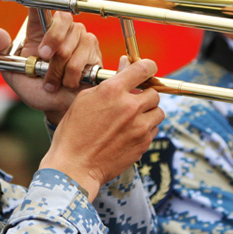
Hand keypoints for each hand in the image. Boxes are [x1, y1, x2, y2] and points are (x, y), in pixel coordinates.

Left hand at [0, 0, 101, 123]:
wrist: (57, 107)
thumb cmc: (36, 88)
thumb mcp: (13, 72)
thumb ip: (1, 54)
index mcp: (39, 29)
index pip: (40, 4)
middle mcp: (62, 29)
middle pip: (62, 20)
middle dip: (52, 41)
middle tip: (44, 59)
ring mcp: (80, 38)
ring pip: (71, 45)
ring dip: (58, 69)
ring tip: (54, 81)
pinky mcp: (93, 51)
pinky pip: (83, 57)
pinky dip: (71, 75)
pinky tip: (69, 82)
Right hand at [40, 57, 163, 200]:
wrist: (75, 167)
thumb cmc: (74, 132)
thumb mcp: (85, 100)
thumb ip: (109, 83)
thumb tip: (125, 66)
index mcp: (113, 91)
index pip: (143, 68)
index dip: (148, 67)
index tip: (147, 70)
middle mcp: (130, 106)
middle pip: (154, 93)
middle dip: (145, 96)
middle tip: (133, 102)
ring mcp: (139, 126)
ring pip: (158, 112)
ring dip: (148, 113)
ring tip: (132, 120)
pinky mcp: (143, 143)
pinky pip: (154, 130)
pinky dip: (146, 130)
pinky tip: (129, 134)